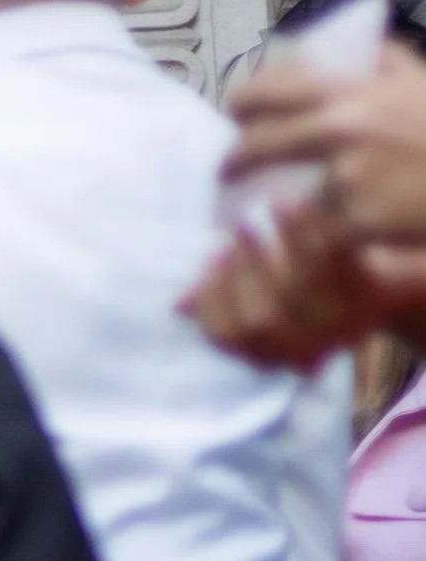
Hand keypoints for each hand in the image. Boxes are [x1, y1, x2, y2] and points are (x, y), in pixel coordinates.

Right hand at [185, 213, 377, 370]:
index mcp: (268, 358)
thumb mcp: (258, 301)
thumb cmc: (305, 293)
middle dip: (245, 269)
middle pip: (262, 319)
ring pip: (301, 287)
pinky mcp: (370, 297)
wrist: (383, 293)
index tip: (212, 257)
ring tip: (270, 205)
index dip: (213, 298)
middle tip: (239, 229)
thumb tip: (178, 304)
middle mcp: (303, 354)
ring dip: (281, 241)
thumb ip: (220, 303)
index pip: (226, 336)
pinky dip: (316, 229)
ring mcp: (338, 328)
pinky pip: (339, 261)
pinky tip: (301, 202)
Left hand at [221, 38, 425, 251]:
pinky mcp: (354, 222)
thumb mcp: (421, 81)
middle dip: (235, 161)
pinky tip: (297, 240)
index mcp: (351, 90)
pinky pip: (311, 233)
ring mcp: (344, 178)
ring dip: (268, 204)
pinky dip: (302, 237)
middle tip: (229, 170)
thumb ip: (385, 60)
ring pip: (278, 194)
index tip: (235, 113)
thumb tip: (356, 45)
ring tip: (260, 210)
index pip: (268, 91)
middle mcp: (339, 130)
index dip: (243, 104)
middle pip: (255, 146)